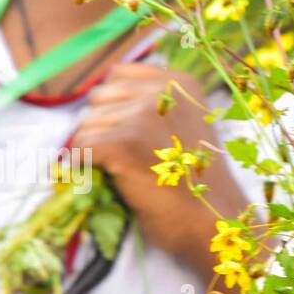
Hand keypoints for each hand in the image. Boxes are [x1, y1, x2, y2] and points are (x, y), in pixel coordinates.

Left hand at [70, 63, 249, 287]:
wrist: (213, 219)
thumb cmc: (195, 178)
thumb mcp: (185, 122)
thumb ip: (153, 102)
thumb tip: (101, 95)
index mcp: (180, 81)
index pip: (118, 74)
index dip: (116, 104)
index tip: (137, 133)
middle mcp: (162, 89)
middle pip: (98, 98)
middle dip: (105, 126)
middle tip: (134, 156)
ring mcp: (142, 114)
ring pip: (85, 125)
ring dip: (97, 150)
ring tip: (130, 169)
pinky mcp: (122, 142)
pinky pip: (80, 148)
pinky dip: (89, 168)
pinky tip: (118, 179)